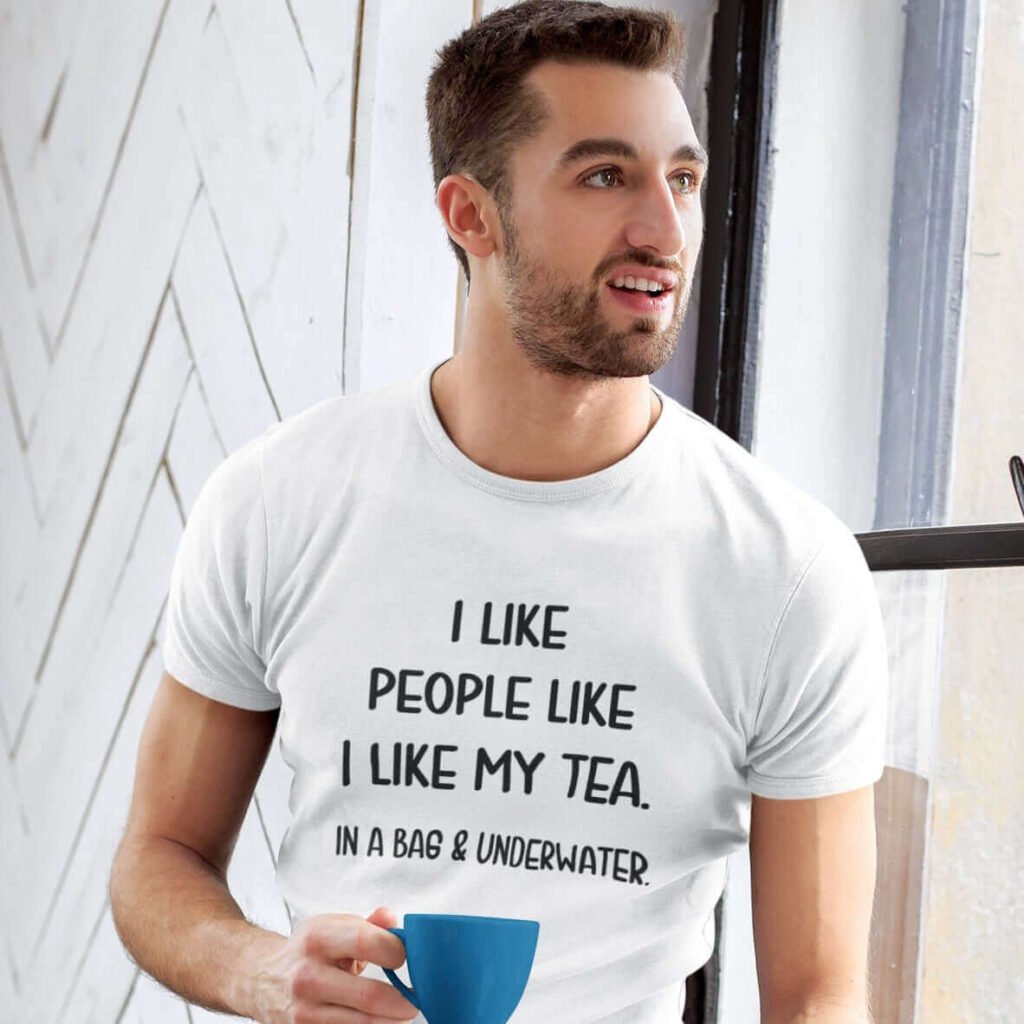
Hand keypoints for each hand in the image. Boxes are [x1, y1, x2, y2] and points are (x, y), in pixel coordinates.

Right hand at [252, 905, 418, 1021]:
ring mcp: (303, 1013)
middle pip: (369, 996)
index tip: (408, 958)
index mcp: (319, 939)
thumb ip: (368, 925)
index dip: (397, 952)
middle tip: (415, 1001)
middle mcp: (308, 977)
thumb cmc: (306, 950)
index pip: (368, 943)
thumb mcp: (332, 926)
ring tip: (400, 1014)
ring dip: (387, 1022)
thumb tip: (393, 919)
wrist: (260, 978)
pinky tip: (377, 1021)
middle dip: (402, 1002)